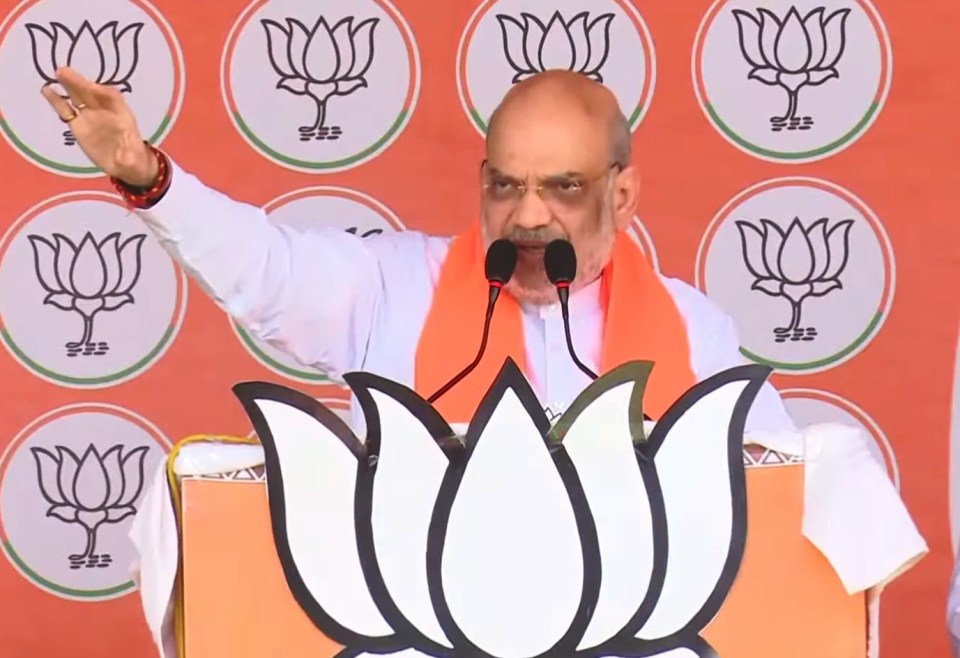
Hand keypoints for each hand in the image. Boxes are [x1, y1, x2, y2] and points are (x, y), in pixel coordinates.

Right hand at [41, 67, 157, 186]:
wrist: (124, 163)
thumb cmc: (132, 157)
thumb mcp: (133, 158)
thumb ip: (128, 156)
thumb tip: (125, 160)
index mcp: (121, 113)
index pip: (111, 97)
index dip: (100, 91)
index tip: (90, 87)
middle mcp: (104, 111)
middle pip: (91, 93)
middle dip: (80, 82)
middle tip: (64, 71)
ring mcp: (89, 116)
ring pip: (77, 97)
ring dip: (68, 85)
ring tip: (57, 74)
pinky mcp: (78, 125)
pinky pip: (66, 110)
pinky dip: (56, 100)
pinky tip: (47, 90)